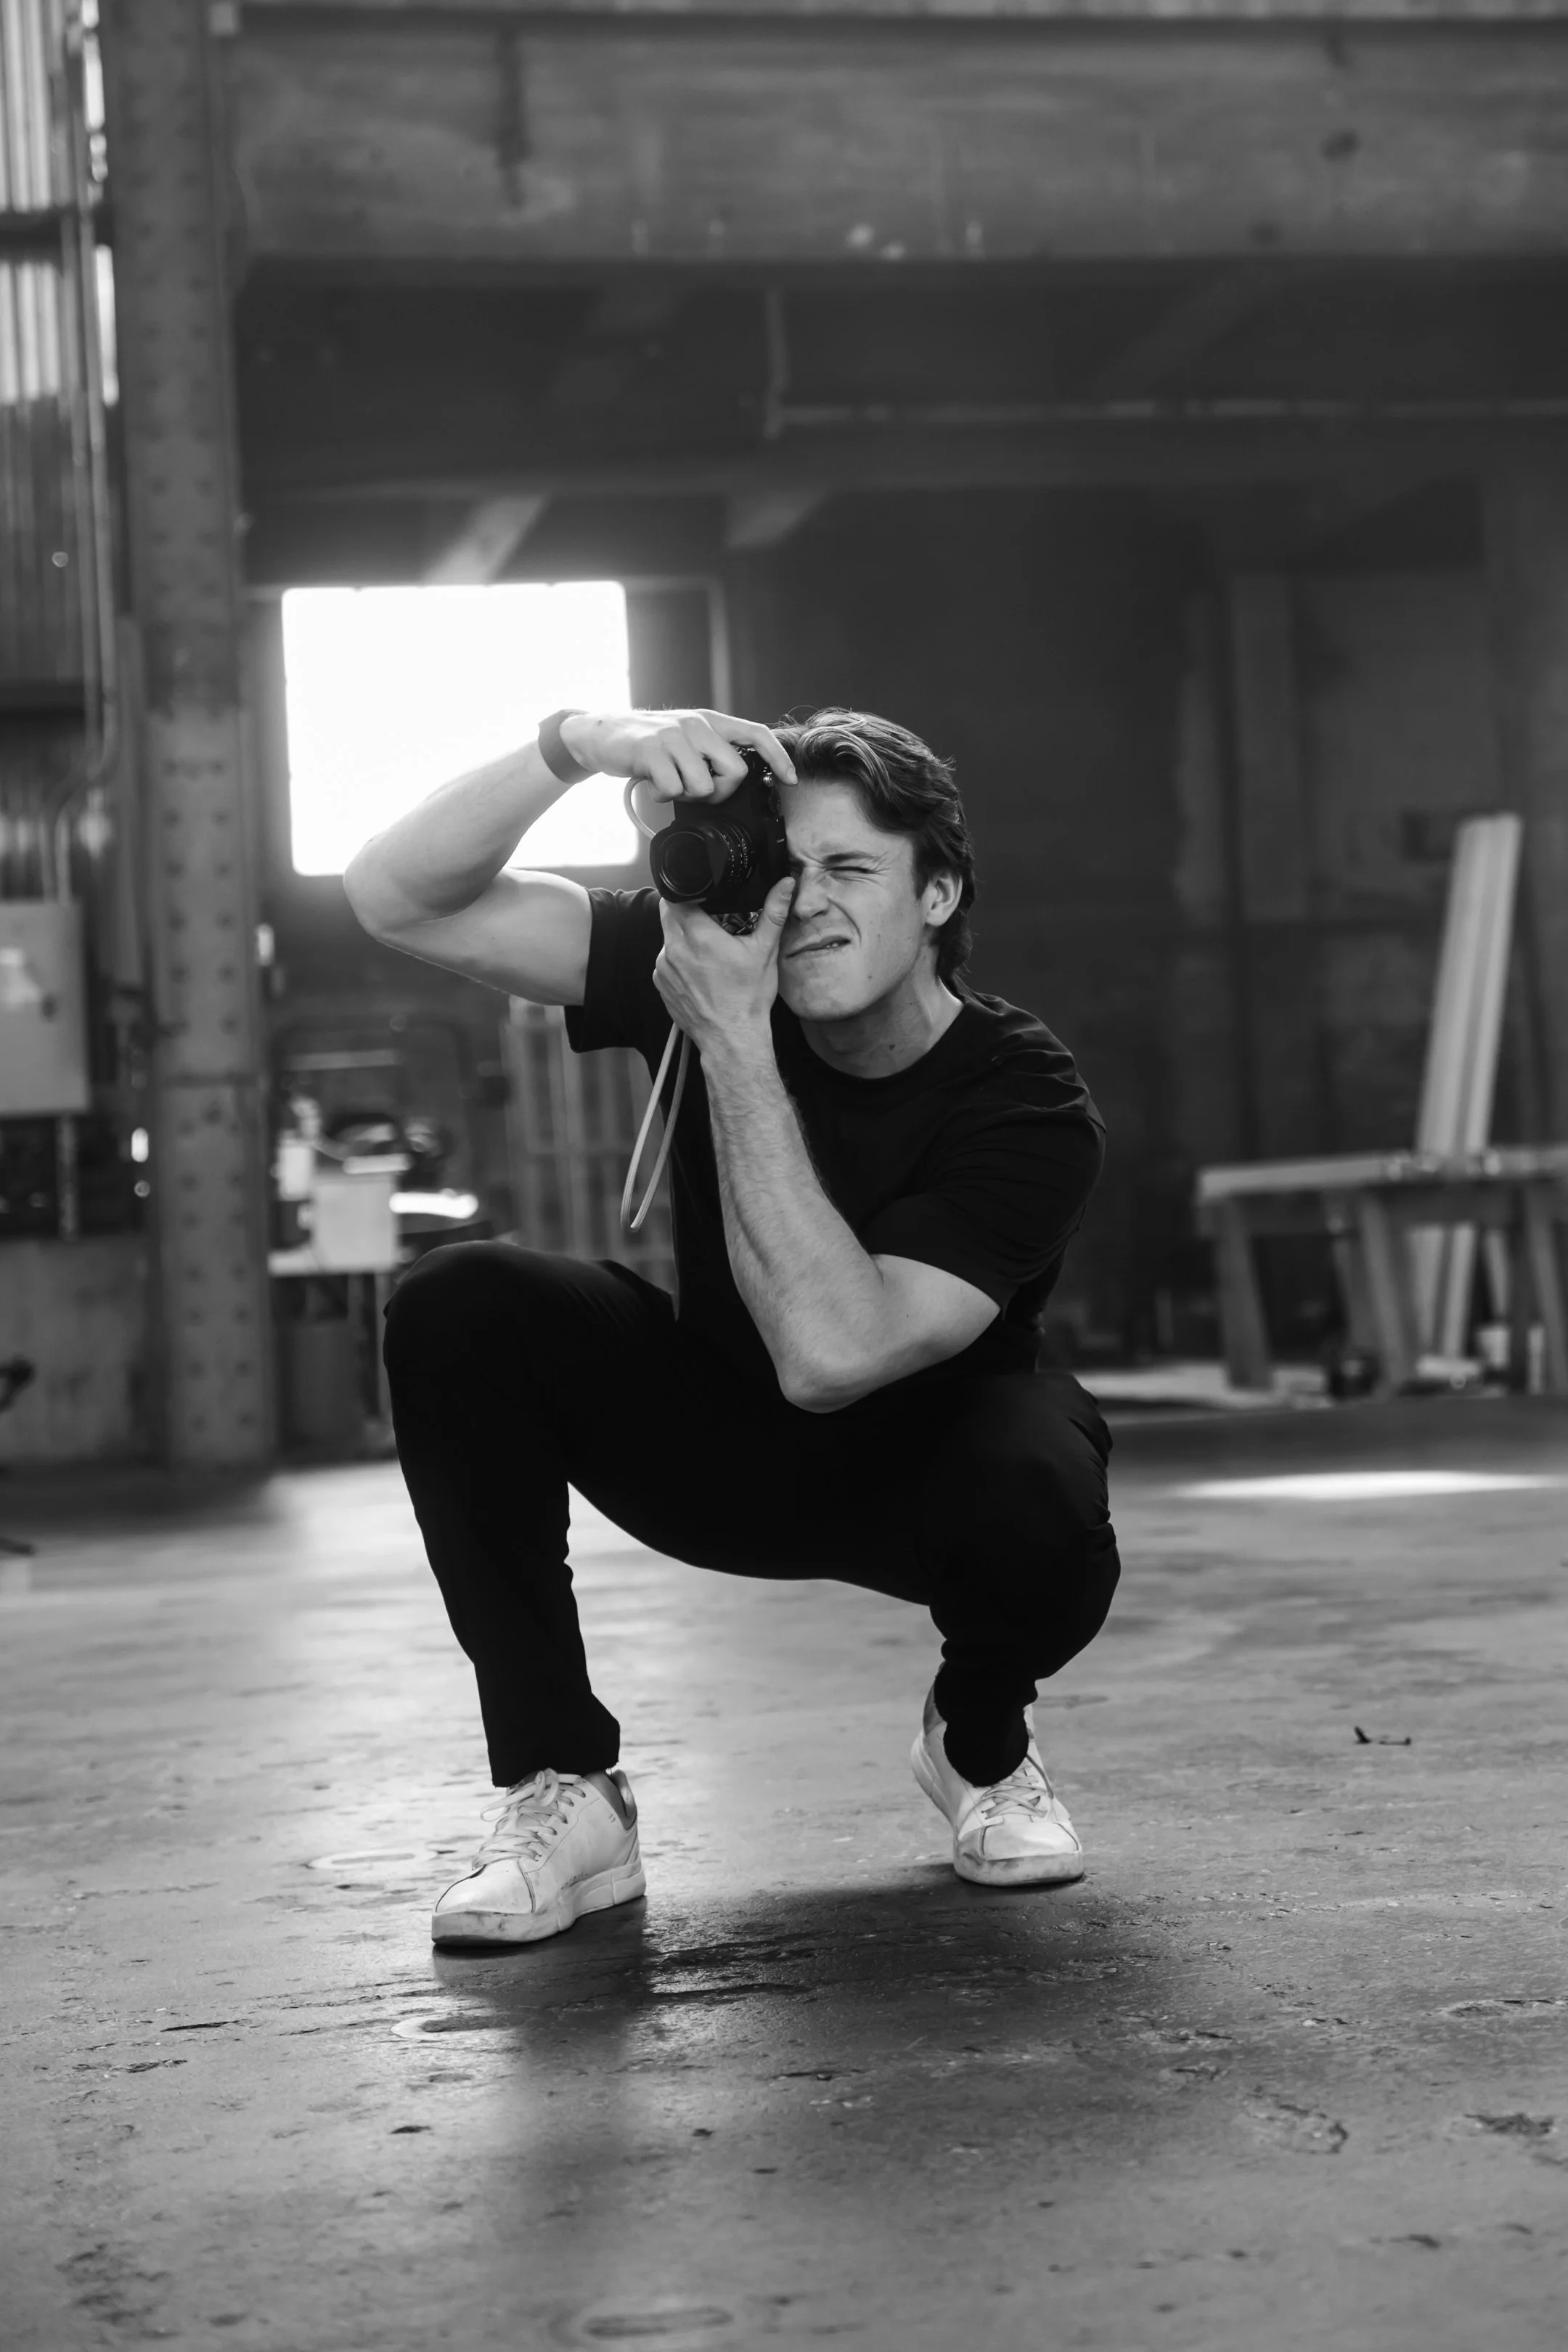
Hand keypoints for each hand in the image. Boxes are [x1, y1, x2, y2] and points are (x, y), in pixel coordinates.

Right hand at [559, 708, 794, 805]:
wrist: (601, 733)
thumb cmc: (648, 744)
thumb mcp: (685, 740)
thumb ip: (711, 754)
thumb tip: (738, 781)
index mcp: (711, 721)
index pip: (756, 734)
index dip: (778, 759)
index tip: (791, 780)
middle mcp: (697, 724)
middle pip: (736, 772)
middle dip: (720, 793)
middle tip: (697, 792)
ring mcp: (674, 736)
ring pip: (704, 786)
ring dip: (686, 796)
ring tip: (669, 784)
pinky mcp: (651, 750)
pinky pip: (673, 790)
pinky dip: (662, 796)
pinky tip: (651, 784)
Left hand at [652, 877, 796, 1056]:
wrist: (731, 1038)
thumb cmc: (747, 998)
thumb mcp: (765, 952)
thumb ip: (773, 913)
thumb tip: (786, 884)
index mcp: (697, 935)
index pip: (675, 898)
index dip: (686, 892)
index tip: (701, 897)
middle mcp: (674, 949)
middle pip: (668, 915)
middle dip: (685, 913)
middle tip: (708, 922)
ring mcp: (664, 969)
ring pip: (667, 939)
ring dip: (682, 938)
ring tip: (706, 952)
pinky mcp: (661, 985)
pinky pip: (665, 962)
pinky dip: (678, 961)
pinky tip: (699, 973)